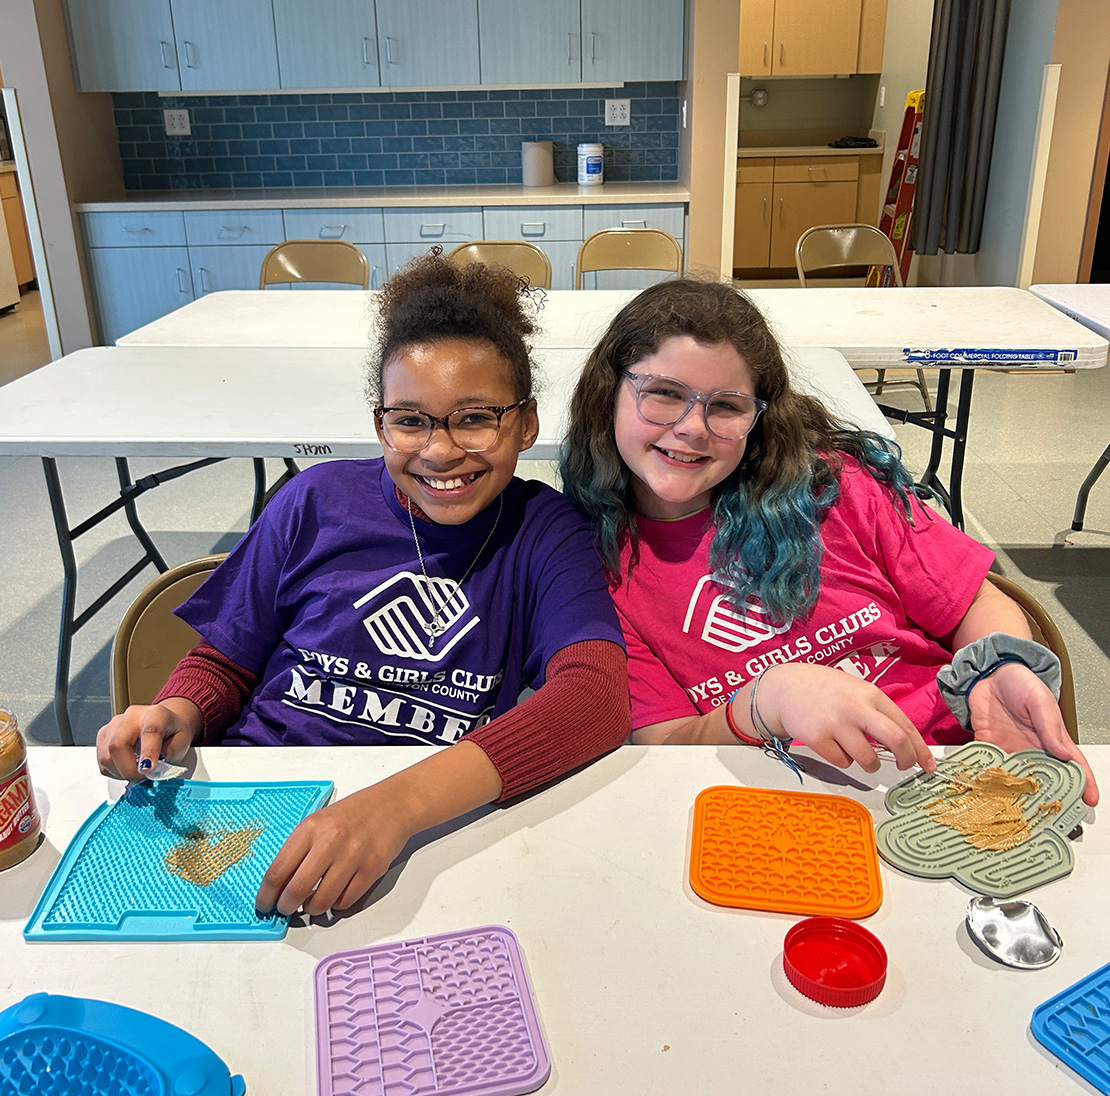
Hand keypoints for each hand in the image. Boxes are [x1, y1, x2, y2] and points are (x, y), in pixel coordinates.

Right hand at [96, 700, 201, 781]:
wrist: (165, 722)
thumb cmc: (173, 731)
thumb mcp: (182, 743)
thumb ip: (169, 754)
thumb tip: (153, 768)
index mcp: (156, 714)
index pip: (149, 732)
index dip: (148, 753)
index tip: (147, 770)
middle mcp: (132, 716)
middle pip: (118, 745)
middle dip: (128, 769)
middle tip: (142, 778)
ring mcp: (114, 724)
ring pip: (106, 756)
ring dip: (120, 772)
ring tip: (136, 771)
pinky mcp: (104, 734)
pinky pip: (102, 760)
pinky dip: (114, 770)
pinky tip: (127, 766)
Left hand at [255, 783, 415, 916]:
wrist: (393, 805)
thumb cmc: (354, 814)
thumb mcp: (318, 822)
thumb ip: (299, 850)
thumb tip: (279, 884)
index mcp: (311, 828)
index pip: (277, 871)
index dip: (266, 895)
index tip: (264, 904)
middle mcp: (330, 842)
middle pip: (296, 891)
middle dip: (286, 907)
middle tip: (286, 909)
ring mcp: (352, 857)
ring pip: (321, 902)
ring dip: (312, 909)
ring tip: (312, 903)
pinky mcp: (371, 869)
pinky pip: (345, 902)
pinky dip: (336, 904)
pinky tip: (336, 894)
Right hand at [754, 663, 935, 773]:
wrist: (785, 687)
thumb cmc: (824, 690)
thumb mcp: (856, 691)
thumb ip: (877, 712)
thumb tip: (904, 744)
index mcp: (870, 694)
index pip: (905, 725)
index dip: (920, 749)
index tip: (927, 765)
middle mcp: (855, 707)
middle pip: (895, 740)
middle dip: (906, 759)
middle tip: (904, 767)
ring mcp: (835, 723)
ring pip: (868, 759)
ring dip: (870, 764)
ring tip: (860, 754)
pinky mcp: (817, 738)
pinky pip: (842, 762)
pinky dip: (843, 760)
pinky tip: (834, 746)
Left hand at [968, 661, 1098, 805]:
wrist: (988, 674)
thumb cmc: (1020, 683)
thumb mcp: (1039, 701)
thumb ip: (1049, 726)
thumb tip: (1062, 752)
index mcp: (1053, 739)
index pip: (1074, 764)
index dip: (1084, 783)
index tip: (1089, 801)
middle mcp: (1033, 748)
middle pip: (1046, 778)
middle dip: (1049, 796)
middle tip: (1049, 815)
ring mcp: (1011, 749)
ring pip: (1018, 777)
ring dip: (1017, 792)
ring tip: (1017, 811)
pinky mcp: (989, 745)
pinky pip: (990, 766)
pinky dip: (989, 777)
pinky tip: (988, 790)